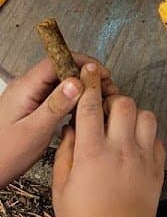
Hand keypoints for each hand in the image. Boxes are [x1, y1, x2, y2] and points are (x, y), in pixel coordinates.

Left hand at [0, 55, 115, 186]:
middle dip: (87, 75)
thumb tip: (77, 82)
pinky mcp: (31, 109)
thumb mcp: (33, 132)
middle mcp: (26, 88)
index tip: (102, 75)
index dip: (83, 63)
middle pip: (62, 69)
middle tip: (106, 89)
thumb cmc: (3, 156)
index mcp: (25, 88)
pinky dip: (73, 99)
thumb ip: (55, 105)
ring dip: (82, 87)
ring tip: (99, 100)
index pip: (58, 60)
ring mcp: (28, 98)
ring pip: (60, 82)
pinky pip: (56, 95)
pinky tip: (82, 111)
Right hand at [52, 66, 163, 216]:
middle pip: (124, 103)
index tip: (88, 73)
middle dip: (112, 101)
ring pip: (146, 115)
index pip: (90, 107)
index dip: (89, 85)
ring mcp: (144, 156)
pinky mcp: (158, 166)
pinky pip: (157, 137)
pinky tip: (134, 147)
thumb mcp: (61, 188)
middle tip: (104, 113)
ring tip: (121, 129)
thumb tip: (72, 127)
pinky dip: (146, 136)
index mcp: (92, 152)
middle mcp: (121, 148)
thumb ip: (67, 152)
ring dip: (133, 116)